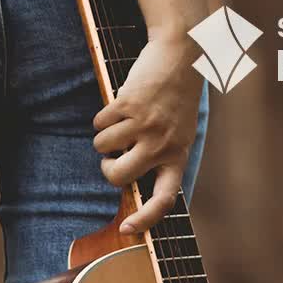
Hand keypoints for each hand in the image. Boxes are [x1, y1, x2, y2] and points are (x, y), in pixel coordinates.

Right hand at [92, 34, 198, 233]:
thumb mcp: (179, 131)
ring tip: (121, 122)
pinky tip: (120, 105)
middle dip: (106, 169)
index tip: (127, 229)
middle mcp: (162, 144)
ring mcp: (145, 125)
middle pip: (118, 177)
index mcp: (178, 155)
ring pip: (102, 148)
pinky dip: (102, 116)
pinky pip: (99, 124)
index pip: (165, 199)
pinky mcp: (128, 105)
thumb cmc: (177, 96)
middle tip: (111, 158)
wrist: (182, 52)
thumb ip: (160, 156)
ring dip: (104, 136)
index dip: (145, 219)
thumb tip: (128, 181)